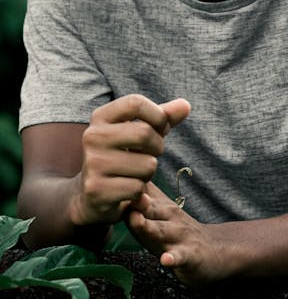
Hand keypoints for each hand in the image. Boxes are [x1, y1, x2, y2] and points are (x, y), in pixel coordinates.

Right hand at [70, 94, 190, 226]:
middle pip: (144, 133)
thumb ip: (162, 118)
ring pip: (147, 165)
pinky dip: (140, 193)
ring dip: (148, 174)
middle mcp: (92, 136)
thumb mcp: (140, 132)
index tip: (159, 128)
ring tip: (133, 175)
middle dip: (157, 148)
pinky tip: (127, 192)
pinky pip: (137, 188)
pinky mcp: (96, 189)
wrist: (90, 195)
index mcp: (101, 117)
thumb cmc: (122, 156)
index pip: (135, 102)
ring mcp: (93, 163)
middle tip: (148, 156)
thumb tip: (186, 105)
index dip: (157, 115)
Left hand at [126, 182, 230, 286]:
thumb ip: (143, 195)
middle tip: (123, 191)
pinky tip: (166, 260)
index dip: (128, 186)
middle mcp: (170, 217)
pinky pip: (181, 257)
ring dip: (148, 226)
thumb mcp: (162, 210)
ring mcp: (180, 236)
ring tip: (136, 220)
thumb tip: (122, 174)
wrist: (217, 250)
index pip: (142, 193)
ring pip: (162, 231)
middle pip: (151, 208)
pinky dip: (173, 258)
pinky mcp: (190, 256)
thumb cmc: (179, 230)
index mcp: (160, 206)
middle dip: (136, 201)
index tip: (114, 173)